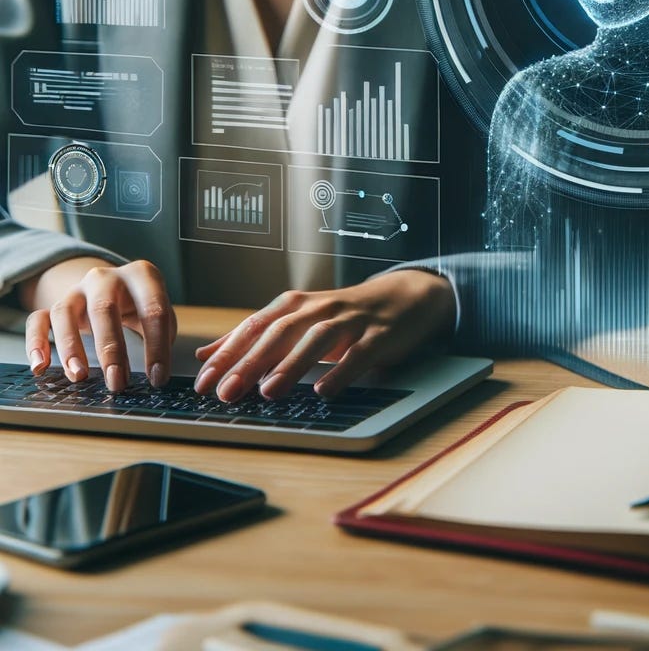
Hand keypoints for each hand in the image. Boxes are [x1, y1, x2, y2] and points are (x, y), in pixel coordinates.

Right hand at [20, 258, 176, 390]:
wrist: (116, 283)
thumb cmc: (143, 303)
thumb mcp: (161, 311)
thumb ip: (163, 334)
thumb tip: (158, 373)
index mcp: (142, 275)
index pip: (153, 309)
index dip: (157, 346)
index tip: (157, 377)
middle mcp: (106, 277)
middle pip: (104, 309)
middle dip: (111, 349)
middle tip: (116, 382)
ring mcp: (77, 289)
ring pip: (64, 313)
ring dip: (70, 346)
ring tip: (78, 376)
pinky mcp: (56, 303)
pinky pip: (37, 319)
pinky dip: (35, 342)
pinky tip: (39, 367)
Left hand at [193, 270, 455, 402]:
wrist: (404, 296)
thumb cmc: (345, 314)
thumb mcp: (298, 320)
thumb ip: (255, 337)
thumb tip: (208, 354)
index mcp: (296, 305)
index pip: (255, 327)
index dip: (229, 353)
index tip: (204, 382)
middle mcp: (320, 309)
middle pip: (281, 332)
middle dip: (251, 361)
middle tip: (226, 390)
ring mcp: (351, 321)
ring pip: (317, 338)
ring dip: (291, 364)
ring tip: (268, 391)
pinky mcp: (379, 335)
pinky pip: (359, 353)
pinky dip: (341, 371)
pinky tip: (324, 390)